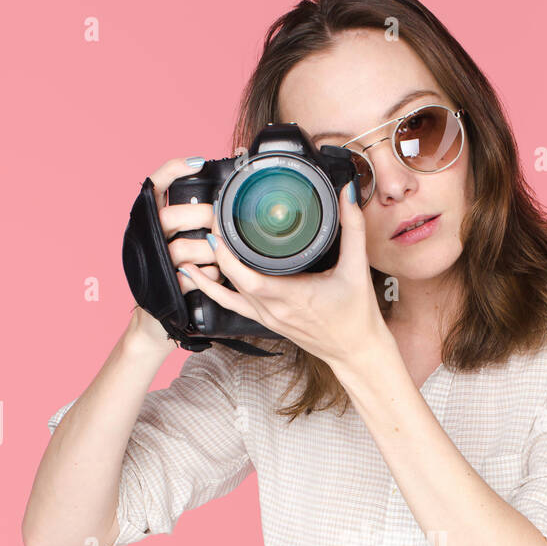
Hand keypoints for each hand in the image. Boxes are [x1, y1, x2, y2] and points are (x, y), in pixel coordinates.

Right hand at [126, 155, 224, 347]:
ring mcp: (154, 266)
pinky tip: (216, 277)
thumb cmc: (172, 280)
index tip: (197, 161)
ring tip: (221, 258)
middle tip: (219, 222)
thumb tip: (221, 203)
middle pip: (170, 217)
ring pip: (182, 248)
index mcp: (150, 225)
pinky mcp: (165, 290)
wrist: (157, 323)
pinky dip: (208, 277)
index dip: (172, 170)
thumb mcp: (177, 247)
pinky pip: (190, 278)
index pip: (155, 187)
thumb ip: (191, 225)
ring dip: (209, 252)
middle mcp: (147, 241)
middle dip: (201, 217)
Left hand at [176, 184, 391, 374]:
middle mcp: (273, 309)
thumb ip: (353, 228)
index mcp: (291, 295)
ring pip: (227, 295)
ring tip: (189, 252)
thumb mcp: (357, 268)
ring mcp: (268, 317)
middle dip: (216, 251)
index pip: (245, 275)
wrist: (356, 352)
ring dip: (208, 273)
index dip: (226, 252)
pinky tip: (199, 279)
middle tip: (208, 222)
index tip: (218, 225)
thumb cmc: (357, 316)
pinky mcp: (268, 322)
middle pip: (231, 279)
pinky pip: (233, 306)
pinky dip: (213, 292)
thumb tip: (346, 194)